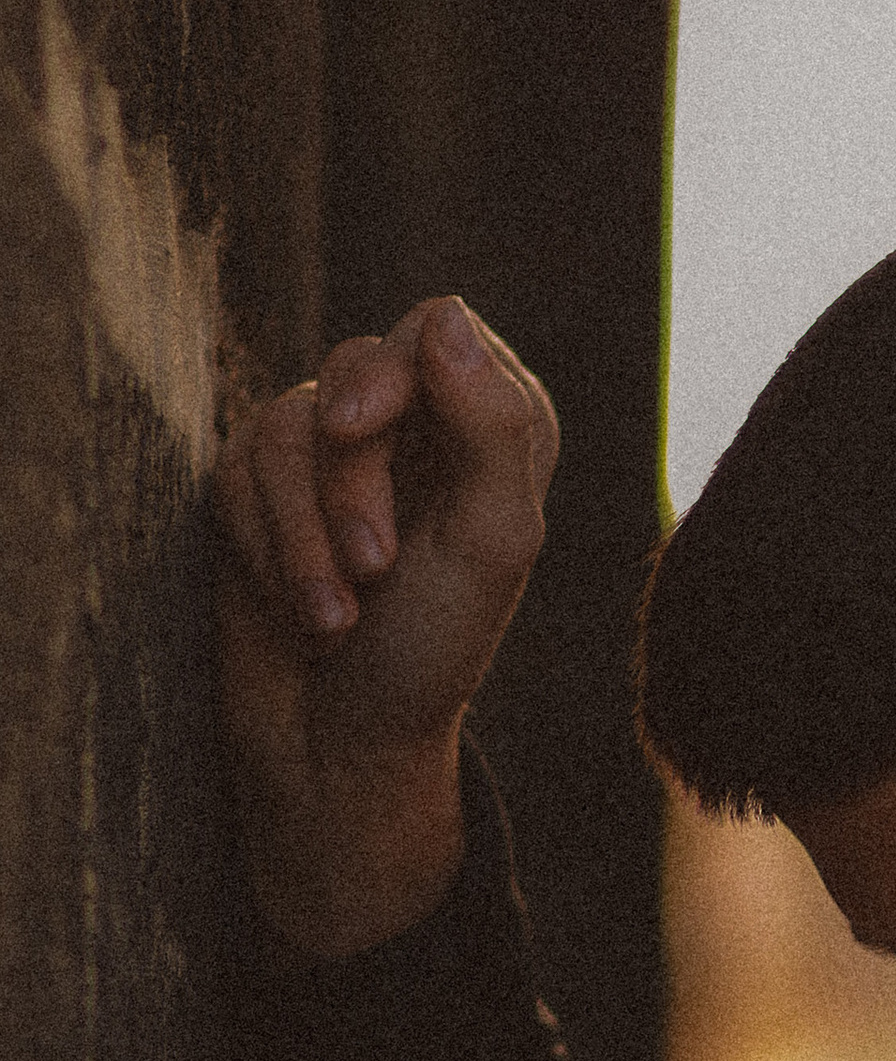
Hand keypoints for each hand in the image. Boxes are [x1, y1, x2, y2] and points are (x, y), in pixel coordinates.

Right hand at [211, 295, 559, 954]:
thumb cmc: (431, 655)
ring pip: (285, 423)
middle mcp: (417, 428)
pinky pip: (235, 469)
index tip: (364, 427)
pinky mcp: (262, 489)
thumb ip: (494, 427)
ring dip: (304, 535)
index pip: (439, 331)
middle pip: (356, 368)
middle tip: (372, 566)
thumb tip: (444, 313)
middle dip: (349, 476)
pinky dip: (265, 547)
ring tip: (335, 620)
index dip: (397, 372)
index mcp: (495, 431)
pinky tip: (296, 612)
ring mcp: (333, 455)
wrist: (339, 747)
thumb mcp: (489, 546)